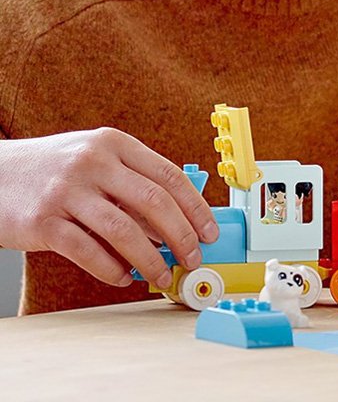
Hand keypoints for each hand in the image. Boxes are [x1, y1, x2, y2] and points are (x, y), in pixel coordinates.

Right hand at [0, 129, 218, 289]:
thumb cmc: (55, 169)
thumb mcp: (97, 159)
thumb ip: (133, 181)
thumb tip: (178, 221)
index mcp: (114, 144)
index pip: (169, 177)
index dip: (196, 209)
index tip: (210, 232)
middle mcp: (93, 163)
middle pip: (154, 203)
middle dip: (182, 236)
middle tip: (193, 258)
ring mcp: (66, 192)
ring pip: (124, 231)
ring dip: (151, 260)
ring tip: (163, 275)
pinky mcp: (43, 222)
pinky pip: (87, 251)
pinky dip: (111, 269)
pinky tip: (123, 277)